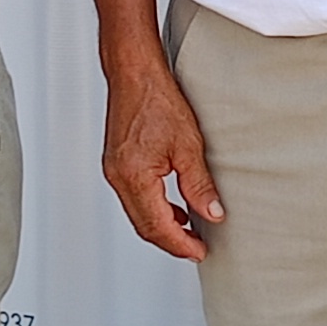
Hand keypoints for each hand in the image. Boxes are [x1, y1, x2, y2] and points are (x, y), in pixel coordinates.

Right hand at [99, 51, 223, 260]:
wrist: (134, 73)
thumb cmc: (157, 99)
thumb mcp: (189, 145)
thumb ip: (199, 185)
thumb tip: (212, 214)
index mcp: (134, 176)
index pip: (158, 226)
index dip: (180, 244)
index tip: (200, 252)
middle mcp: (118, 178)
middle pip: (144, 226)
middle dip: (171, 241)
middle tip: (197, 248)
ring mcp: (113, 171)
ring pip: (138, 215)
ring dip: (162, 227)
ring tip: (190, 231)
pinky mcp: (115, 164)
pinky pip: (133, 199)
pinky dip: (153, 210)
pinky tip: (173, 208)